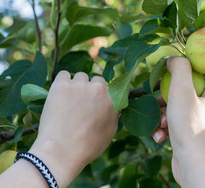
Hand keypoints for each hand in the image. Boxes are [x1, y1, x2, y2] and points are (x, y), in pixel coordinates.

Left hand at [28, 71, 117, 186]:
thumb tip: (115, 104)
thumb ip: (115, 112)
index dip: (114, 92)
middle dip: (93, 89)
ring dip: (77, 85)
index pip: (122, 87)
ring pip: (81, 76)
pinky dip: (62, 82)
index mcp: (114, 100)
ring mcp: (80, 85)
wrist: (61, 152)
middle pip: (98, 80)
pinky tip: (60, 95)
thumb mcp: (110, 131)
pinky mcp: (61, 85)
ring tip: (70, 101)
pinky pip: (64, 75)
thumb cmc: (87, 146)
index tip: (106, 98)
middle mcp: (99, 88)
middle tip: (84, 103)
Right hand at [153, 57, 204, 187]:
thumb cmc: (191, 128)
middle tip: (158, 100)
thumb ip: (180, 69)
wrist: (194, 167)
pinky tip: (159, 136)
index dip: (191, 68)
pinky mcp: (192, 139)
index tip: (175, 68)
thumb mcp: (182, 91)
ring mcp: (201, 125)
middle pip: (188, 93)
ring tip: (159, 123)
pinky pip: (177, 127)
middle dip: (168, 97)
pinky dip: (166, 129)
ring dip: (164, 115)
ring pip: (179, 111)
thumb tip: (174, 58)